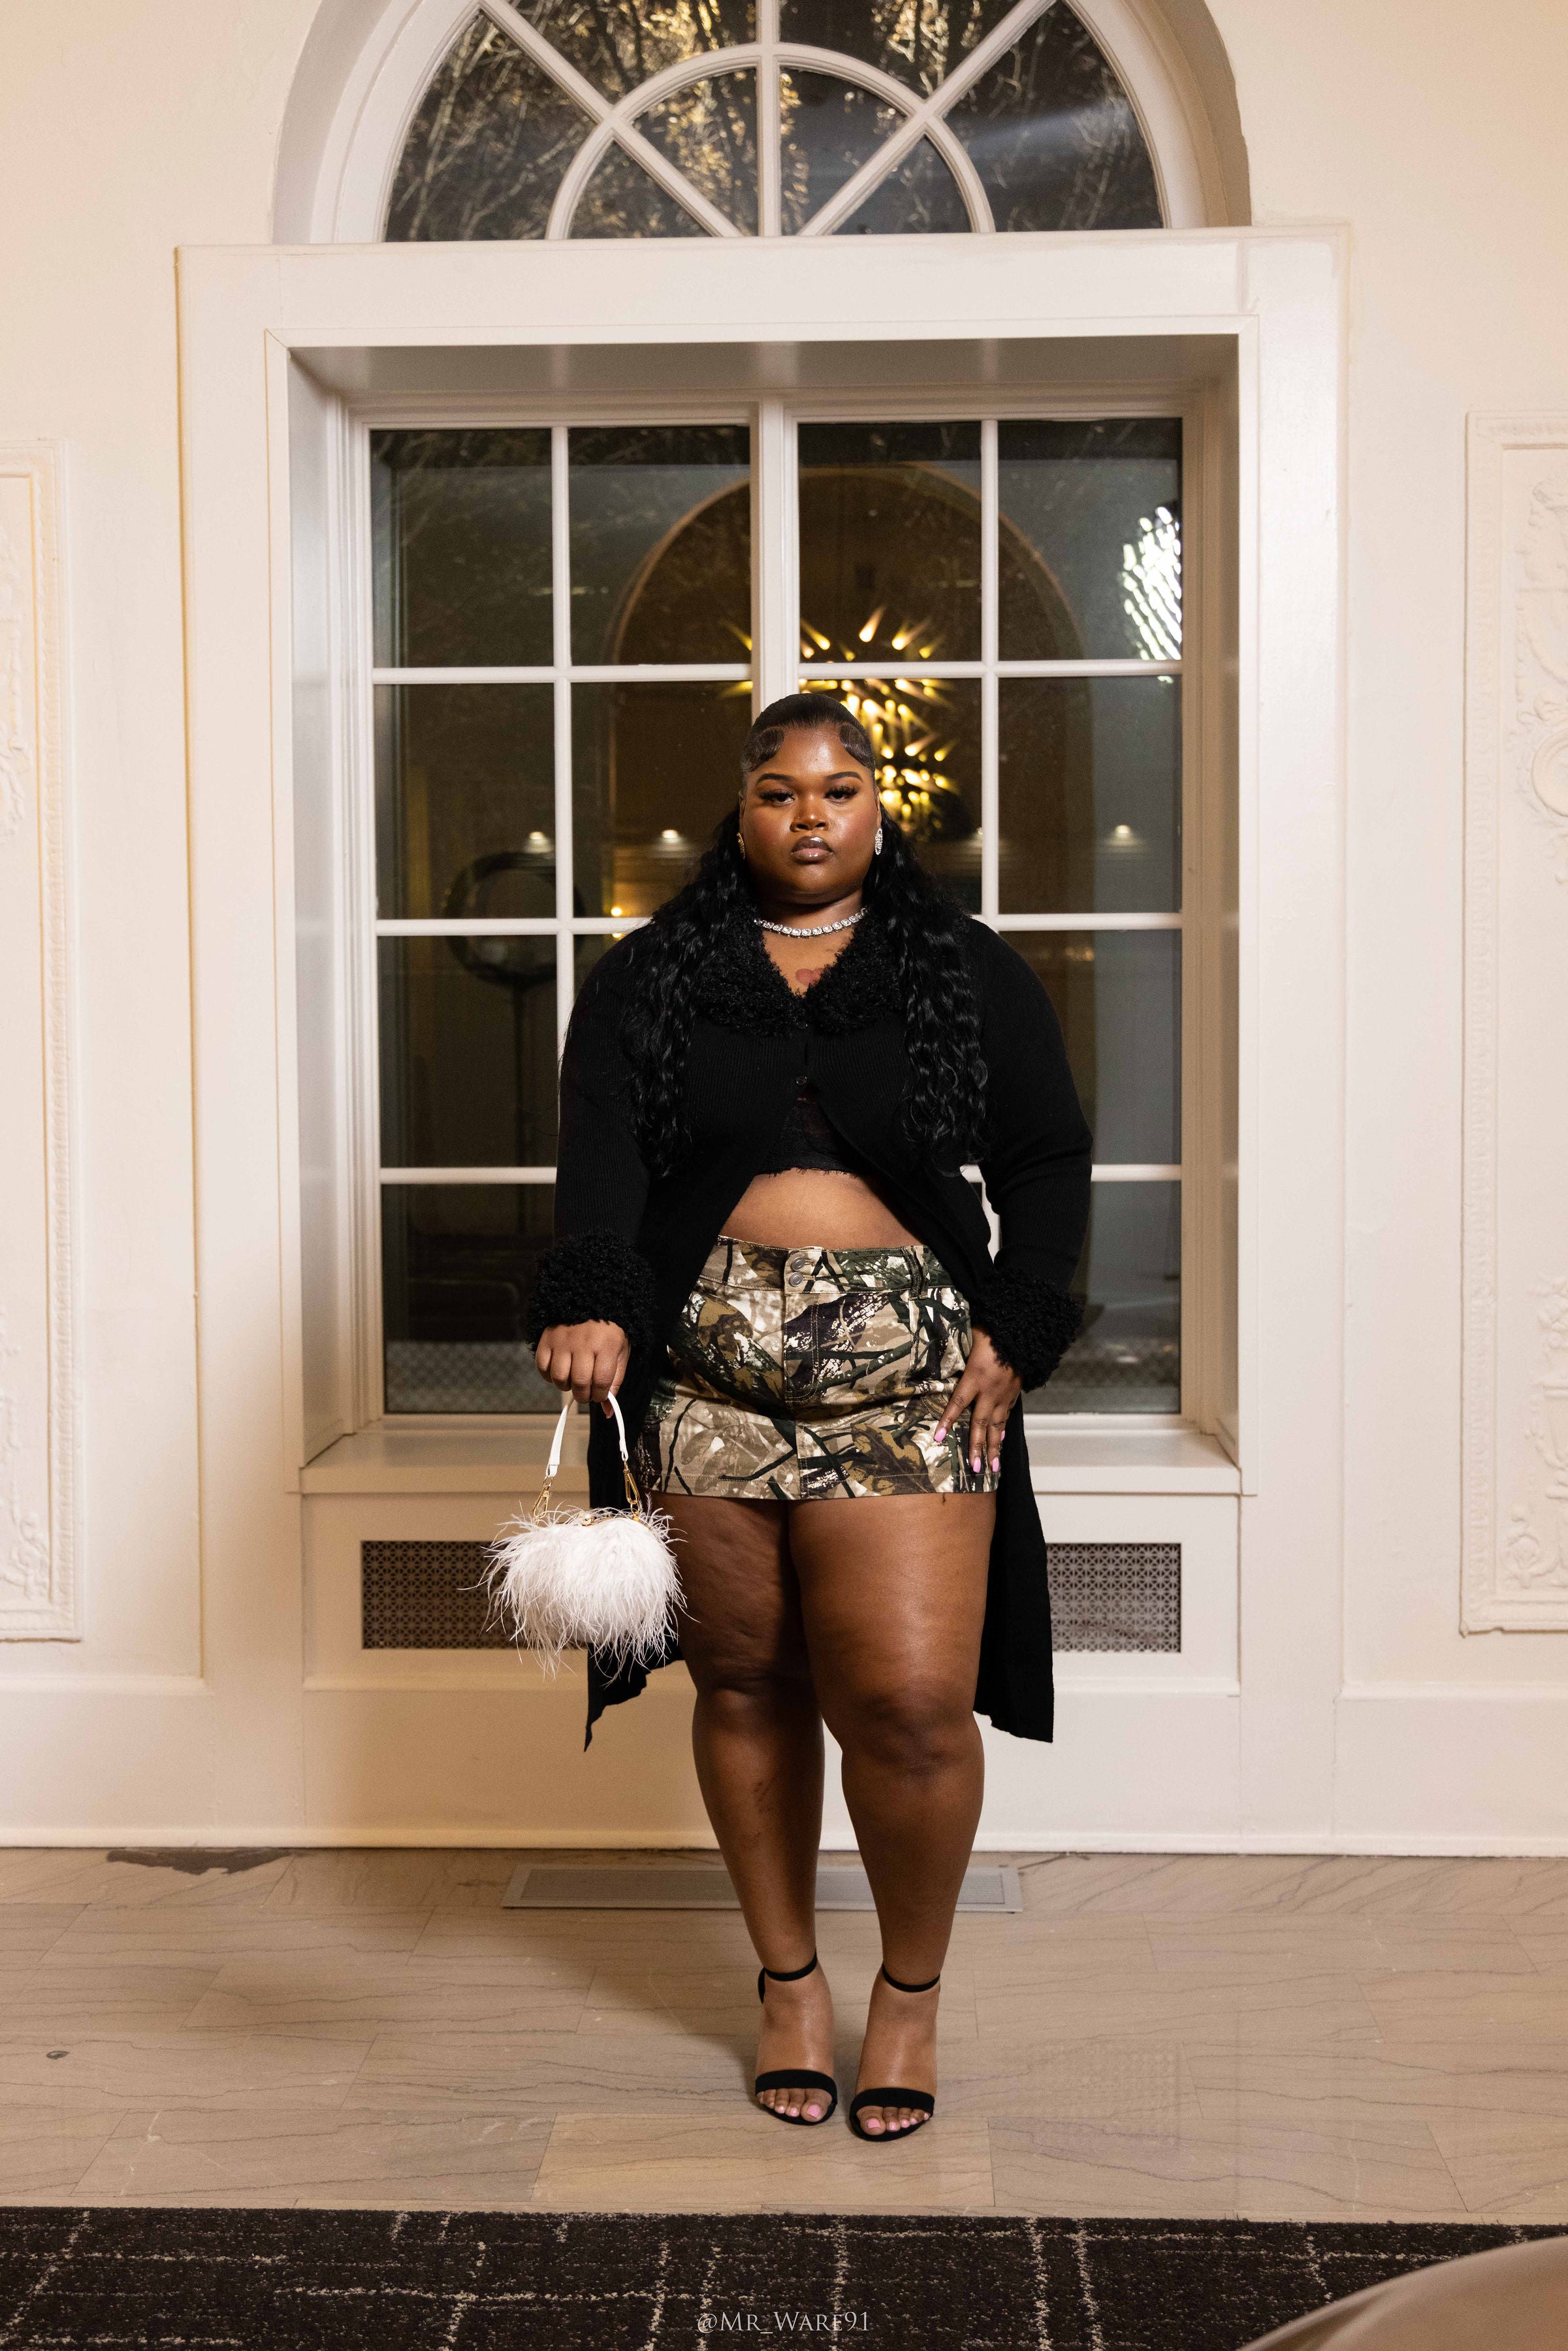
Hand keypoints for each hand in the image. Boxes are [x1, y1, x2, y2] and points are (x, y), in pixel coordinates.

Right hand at [535, 1321, 629, 1408]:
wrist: (590, 1299)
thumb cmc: (608, 1331)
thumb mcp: (619, 1352)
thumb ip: (615, 1381)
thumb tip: (607, 1411)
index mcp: (606, 1345)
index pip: (601, 1382)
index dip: (600, 1395)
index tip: (599, 1395)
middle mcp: (583, 1343)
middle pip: (579, 1383)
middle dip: (584, 1396)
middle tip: (586, 1392)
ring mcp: (563, 1341)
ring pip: (559, 1378)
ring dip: (566, 1386)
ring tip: (573, 1379)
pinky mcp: (547, 1339)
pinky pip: (542, 1368)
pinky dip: (549, 1376)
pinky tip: (560, 1370)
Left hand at [933, 1326, 1021, 1477]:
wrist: (1026, 1330)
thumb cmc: (993, 1330)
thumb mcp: (971, 1337)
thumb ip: (957, 1349)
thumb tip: (939, 1347)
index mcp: (976, 1376)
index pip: (958, 1402)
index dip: (948, 1420)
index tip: (939, 1437)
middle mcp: (991, 1389)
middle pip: (981, 1422)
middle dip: (977, 1447)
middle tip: (975, 1468)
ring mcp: (1005, 1393)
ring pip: (997, 1424)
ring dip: (994, 1446)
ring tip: (993, 1466)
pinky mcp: (1015, 1391)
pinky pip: (1007, 1414)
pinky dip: (1002, 1428)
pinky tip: (999, 1438)